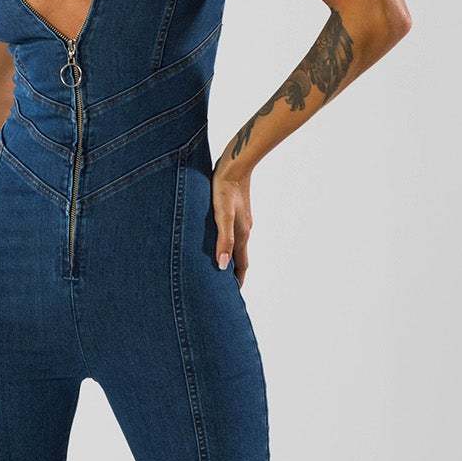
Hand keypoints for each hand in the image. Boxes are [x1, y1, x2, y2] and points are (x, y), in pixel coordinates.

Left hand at [211, 157, 253, 286]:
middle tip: (223, 288)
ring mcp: (241, 220)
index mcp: (242, 234)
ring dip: (230, 259)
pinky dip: (226, 244)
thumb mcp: (222, 215)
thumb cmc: (225, 187)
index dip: (236, 281)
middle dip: (233, 274)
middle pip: (240, 257)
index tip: (231, 297)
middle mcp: (244, 229)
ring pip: (236, 245)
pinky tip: (217, 241)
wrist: (236, 163)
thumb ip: (223, 240)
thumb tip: (223, 266)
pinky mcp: (236, 210)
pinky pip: (232, 233)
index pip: (241, 265)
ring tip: (218, 268)